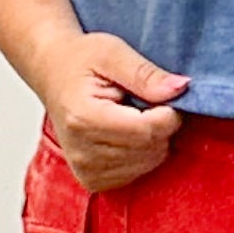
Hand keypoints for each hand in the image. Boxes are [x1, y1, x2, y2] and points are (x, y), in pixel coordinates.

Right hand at [35, 29, 185, 191]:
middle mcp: (81, 150)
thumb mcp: (112, 52)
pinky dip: (142, 154)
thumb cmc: (80, 60)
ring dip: (153, 140)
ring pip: (148, 163)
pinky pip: (137, 174)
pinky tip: (128, 133)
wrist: (53, 74)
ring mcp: (85, 170)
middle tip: (146, 102)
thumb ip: (145, 73)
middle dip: (161, 126)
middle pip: (150, 149)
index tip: (165, 96)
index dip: (169, 114)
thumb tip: (180, 89)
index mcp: (84, 118)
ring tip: (132, 115)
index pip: (146, 131)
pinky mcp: (92, 180)